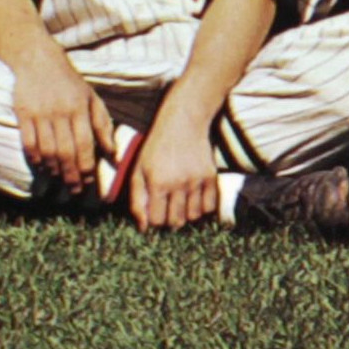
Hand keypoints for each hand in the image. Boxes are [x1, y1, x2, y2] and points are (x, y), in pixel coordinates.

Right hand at [13, 54, 114, 195]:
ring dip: (53, 170)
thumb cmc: (69, 82)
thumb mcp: (91, 98)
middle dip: (71, 175)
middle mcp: (60, 112)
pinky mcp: (23, 114)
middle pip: (66, 152)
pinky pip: (28, 144)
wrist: (37, 60)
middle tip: (74, 190)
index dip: (87, 166)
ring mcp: (40, 114)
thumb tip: (113, 153)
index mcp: (80, 108)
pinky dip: (35, 159)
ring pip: (47, 151)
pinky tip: (41, 167)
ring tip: (59, 181)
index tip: (89, 182)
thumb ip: (103, 125)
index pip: (85, 144)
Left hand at [124, 111, 219, 230]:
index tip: (155, 210)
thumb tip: (143, 228)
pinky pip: (209, 206)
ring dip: (185, 215)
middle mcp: (178, 184)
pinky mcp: (210, 176)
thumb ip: (137, 200)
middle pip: (175, 221)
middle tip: (167, 208)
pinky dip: (202, 208)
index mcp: (157, 183)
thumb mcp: (139, 170)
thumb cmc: (156, 147)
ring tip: (180, 204)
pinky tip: (194, 199)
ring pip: (193, 216)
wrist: (183, 121)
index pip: (157, 221)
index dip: (154, 220)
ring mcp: (196, 180)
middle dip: (169, 220)